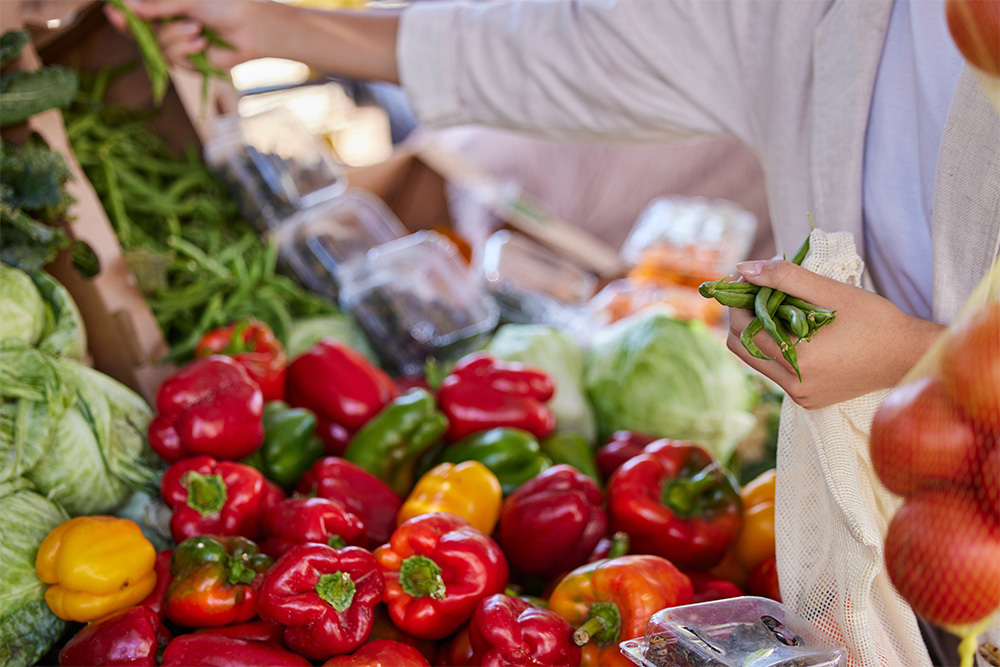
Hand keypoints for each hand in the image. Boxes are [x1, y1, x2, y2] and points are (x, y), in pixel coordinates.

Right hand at [104, 0, 261, 69]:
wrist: (249, 28)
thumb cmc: (222, 6)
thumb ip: (160, 5)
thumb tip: (131, 7)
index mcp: (166, 9)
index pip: (137, 13)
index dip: (122, 14)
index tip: (112, 9)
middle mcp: (167, 27)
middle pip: (138, 32)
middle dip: (134, 25)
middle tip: (122, 16)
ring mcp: (176, 46)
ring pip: (156, 45)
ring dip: (174, 35)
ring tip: (196, 27)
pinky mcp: (186, 63)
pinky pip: (172, 57)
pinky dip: (186, 48)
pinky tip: (201, 41)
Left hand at [726, 259, 944, 408]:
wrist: (908, 355)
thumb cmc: (874, 320)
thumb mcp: (830, 291)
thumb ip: (785, 277)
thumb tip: (743, 268)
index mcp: (799, 361)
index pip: (742, 330)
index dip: (739, 303)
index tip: (749, 282)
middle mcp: (795, 385)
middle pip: (743, 348)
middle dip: (745, 318)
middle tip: (759, 294)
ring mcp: (801, 396)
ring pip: (757, 361)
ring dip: (760, 334)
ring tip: (779, 309)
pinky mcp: (809, 400)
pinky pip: (777, 372)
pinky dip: (777, 349)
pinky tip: (796, 331)